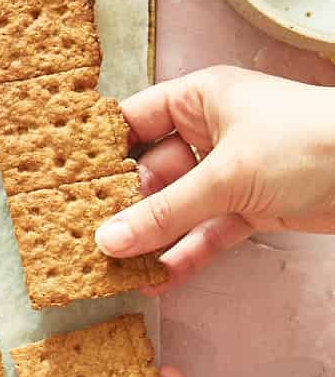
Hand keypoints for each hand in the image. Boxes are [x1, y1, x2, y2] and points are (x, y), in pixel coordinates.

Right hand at [94, 66, 334, 288]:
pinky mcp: (252, 206)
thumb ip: (165, 212)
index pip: (133, 121)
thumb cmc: (310, 142)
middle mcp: (212, 131)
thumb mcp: (227, 175)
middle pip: (151, 171)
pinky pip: (207, 231)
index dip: (100, 151)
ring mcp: (232, 171)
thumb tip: (110, 239)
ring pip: (178, 206)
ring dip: (152, 237)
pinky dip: (186, 253)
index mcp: (200, 98)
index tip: (65, 183)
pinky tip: (159, 278)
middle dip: (123, 207)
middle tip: (88, 239)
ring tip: (116, 268)